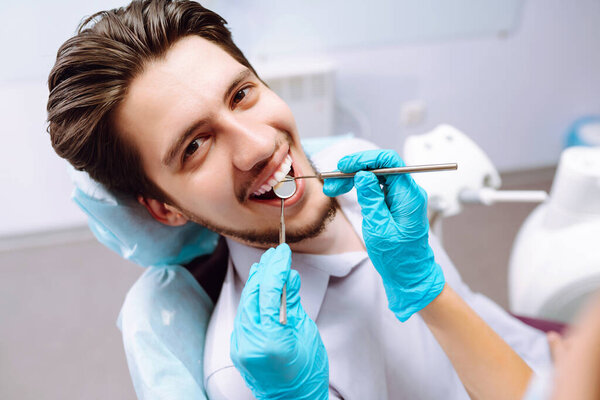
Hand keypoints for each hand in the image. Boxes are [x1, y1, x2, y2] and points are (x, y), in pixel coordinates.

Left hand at [230, 244, 328, 399]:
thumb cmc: (307, 372)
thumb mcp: (305, 333)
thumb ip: (292, 304)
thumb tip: (288, 277)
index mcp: (271, 338)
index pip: (268, 292)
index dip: (276, 268)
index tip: (282, 252)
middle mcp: (250, 341)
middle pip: (252, 294)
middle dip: (264, 271)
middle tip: (275, 254)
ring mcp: (240, 346)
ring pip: (245, 303)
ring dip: (256, 282)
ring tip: (266, 264)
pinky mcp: (238, 348)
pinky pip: (244, 316)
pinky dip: (252, 299)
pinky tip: (259, 288)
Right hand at [323, 149, 444, 321]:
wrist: (409, 276)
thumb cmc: (398, 258)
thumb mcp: (379, 229)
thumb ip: (372, 199)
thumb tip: (364, 175)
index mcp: (409, 196)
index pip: (389, 162)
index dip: (364, 159)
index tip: (344, 166)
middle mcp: (408, 193)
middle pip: (380, 167)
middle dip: (354, 170)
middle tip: (333, 181)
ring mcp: (402, 198)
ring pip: (376, 176)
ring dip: (354, 179)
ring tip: (333, 188)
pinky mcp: (395, 204)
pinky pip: (377, 188)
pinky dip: (360, 188)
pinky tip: (346, 192)